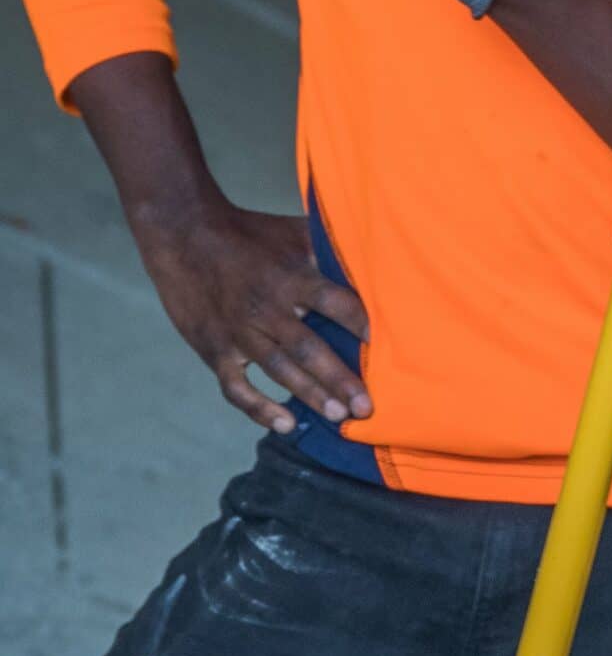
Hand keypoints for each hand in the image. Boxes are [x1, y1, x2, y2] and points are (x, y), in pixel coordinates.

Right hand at [134, 194, 370, 436]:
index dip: (358, 323)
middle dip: (339, 378)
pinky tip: (285, 424)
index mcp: (290, 277)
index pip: (333, 303)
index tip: (382, 345)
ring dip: (310, 395)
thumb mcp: (291, 231)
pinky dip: (259, 408)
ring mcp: (239, 333)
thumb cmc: (248, 233)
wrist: (184, 236)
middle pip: (309, 348)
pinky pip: (237, 387)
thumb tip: (369, 256)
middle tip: (366, 407)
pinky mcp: (215, 349)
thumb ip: (326, 248)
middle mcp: (266, 308)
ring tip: (338, 416)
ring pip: (280, 370)